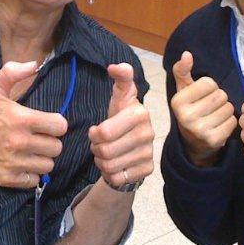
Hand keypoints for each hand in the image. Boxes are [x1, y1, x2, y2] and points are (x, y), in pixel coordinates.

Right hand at [0, 61, 67, 187]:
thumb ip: (13, 73)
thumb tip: (34, 65)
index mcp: (21, 119)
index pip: (59, 126)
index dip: (56, 125)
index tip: (47, 125)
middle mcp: (20, 142)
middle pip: (57, 147)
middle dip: (50, 143)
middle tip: (38, 139)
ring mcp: (15, 162)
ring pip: (48, 165)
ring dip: (42, 159)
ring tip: (31, 152)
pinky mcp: (9, 178)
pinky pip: (34, 180)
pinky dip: (30, 175)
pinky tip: (21, 164)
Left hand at [89, 64, 153, 188]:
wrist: (131, 143)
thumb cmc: (120, 117)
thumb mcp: (119, 97)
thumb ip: (121, 79)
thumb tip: (115, 66)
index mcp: (140, 114)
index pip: (103, 133)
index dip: (94, 134)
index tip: (97, 130)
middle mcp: (148, 134)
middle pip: (105, 151)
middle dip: (96, 149)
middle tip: (100, 143)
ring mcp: (149, 153)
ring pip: (109, 166)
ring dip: (102, 161)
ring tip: (107, 153)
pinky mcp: (147, 170)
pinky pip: (117, 178)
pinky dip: (110, 174)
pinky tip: (116, 164)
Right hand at [170, 51, 236, 166]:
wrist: (193, 142)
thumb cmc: (190, 109)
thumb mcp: (184, 90)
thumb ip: (183, 70)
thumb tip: (187, 54)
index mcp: (177, 101)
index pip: (209, 83)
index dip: (209, 87)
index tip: (202, 96)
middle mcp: (186, 117)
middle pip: (220, 95)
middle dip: (219, 99)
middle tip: (210, 107)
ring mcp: (199, 130)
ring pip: (228, 108)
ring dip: (225, 110)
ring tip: (215, 116)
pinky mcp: (213, 141)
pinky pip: (233, 122)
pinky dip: (230, 122)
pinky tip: (220, 125)